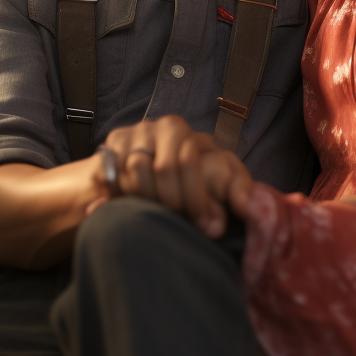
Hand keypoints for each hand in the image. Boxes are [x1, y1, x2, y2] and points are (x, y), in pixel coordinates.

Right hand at [97, 115, 252, 236]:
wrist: (150, 168)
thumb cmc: (193, 179)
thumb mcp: (219, 181)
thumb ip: (236, 189)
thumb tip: (245, 208)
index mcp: (187, 132)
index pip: (190, 161)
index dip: (199, 200)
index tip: (209, 228)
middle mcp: (160, 127)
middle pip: (164, 167)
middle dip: (177, 203)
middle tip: (183, 226)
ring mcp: (133, 136)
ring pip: (137, 173)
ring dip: (150, 202)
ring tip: (161, 216)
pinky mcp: (109, 149)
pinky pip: (112, 176)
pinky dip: (123, 195)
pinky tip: (134, 207)